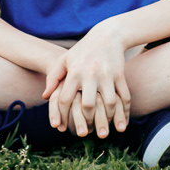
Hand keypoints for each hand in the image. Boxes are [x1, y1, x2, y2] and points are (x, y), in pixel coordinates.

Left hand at [41, 21, 131, 137]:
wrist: (108, 35)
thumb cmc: (83, 50)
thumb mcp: (65, 60)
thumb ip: (53, 77)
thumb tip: (45, 97)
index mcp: (74, 72)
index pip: (65, 98)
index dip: (61, 114)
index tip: (60, 127)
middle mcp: (90, 74)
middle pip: (88, 104)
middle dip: (86, 121)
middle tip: (84, 134)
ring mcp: (107, 75)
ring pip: (109, 103)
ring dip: (107, 119)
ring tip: (103, 132)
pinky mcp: (120, 75)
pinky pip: (124, 96)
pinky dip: (124, 112)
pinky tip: (121, 124)